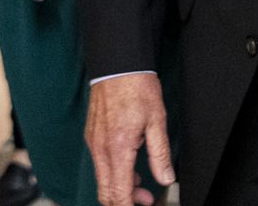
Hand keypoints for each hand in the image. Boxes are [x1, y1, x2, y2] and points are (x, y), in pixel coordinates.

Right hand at [87, 73, 173, 205]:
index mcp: (118, 147)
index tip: (145, 205)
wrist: (117, 65)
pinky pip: (99, 165)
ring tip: (141, 185)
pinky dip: (113, 173)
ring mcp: (93, 143)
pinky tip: (129, 166)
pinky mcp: (91, 137)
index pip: (119, 193)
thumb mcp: (157, 120)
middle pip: (105, 193)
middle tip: (147, 199)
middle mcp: (101, 148)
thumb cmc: (137, 87)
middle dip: (125, 202)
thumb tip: (165, 177)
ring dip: (119, 188)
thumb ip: (160, 154)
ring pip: (102, 180)